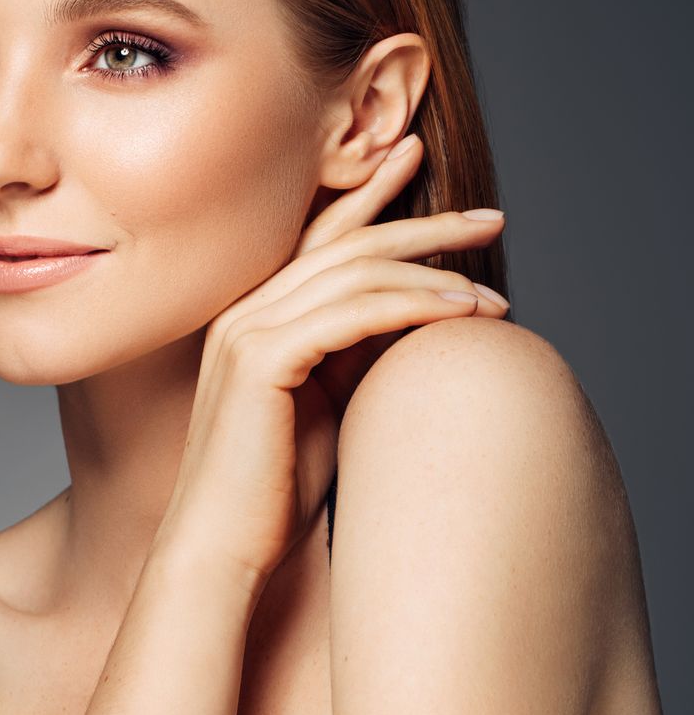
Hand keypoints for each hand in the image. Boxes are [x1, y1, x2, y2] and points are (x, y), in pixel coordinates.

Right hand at [155, 135, 507, 603]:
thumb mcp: (327, 406)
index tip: (420, 165)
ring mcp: (247, 328)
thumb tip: (410, 322)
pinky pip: (354, 312)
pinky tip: (464, 311)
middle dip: (424, 224)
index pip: (322, 238)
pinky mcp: (262, 358)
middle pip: (347, 241)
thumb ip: (352, 355)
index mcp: (254, 314)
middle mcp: (244, 308)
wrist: (223, 549)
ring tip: (493, 296)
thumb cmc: (274, 491)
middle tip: (491, 219)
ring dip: (436, 274)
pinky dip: (415, 305)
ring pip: (356, 272)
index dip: (373, 197)